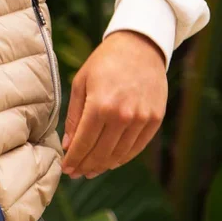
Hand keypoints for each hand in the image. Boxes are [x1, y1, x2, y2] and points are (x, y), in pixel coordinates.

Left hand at [60, 30, 167, 179]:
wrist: (140, 46)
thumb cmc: (105, 62)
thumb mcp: (81, 82)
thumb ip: (74, 116)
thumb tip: (68, 145)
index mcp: (100, 105)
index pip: (84, 143)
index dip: (74, 159)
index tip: (66, 168)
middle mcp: (123, 115)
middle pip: (101, 153)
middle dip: (86, 166)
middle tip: (76, 173)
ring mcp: (142, 119)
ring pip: (120, 154)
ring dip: (104, 166)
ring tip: (91, 170)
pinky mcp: (155, 119)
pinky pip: (137, 147)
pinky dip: (123, 158)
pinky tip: (111, 161)